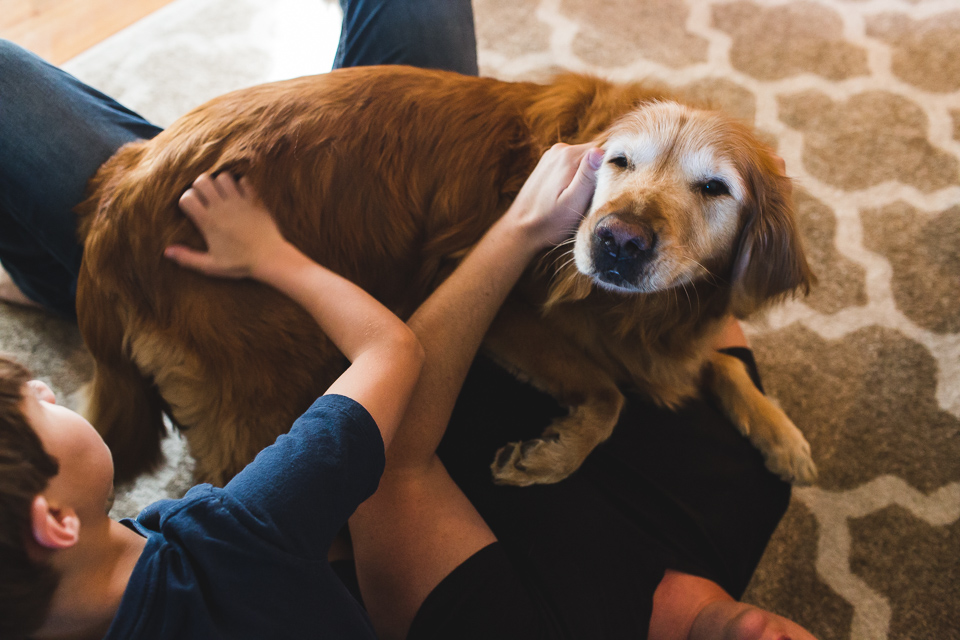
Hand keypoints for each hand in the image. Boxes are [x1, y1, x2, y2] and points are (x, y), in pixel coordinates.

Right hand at [165, 173, 288, 278]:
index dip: (185, 200)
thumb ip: (187, 258)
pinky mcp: (255, 200)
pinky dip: (240, 184)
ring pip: (223, 176)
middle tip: (205, 197)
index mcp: (208, 222)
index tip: (192, 209)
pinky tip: (239, 195)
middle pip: (202, 180)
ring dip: (219, 182)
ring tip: (222, 194)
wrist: (270, 258)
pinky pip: (244, 181)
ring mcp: (239, 202)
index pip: (187, 197)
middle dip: (199, 185)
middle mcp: (222, 208)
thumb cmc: (240, 264)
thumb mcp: (211, 265)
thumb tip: (166, 252)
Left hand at [503, 142, 603, 248]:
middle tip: (592, 197)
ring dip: (586, 176)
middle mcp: (560, 149)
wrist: (521, 228)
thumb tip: (600, 150)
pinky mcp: (548, 163)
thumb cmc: (549, 221)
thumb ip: (587, 176)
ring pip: (583, 159)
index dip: (610, 169)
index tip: (605, 188)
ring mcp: (552, 155)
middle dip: (598, 173)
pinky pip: (572, 164)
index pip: (604, 150)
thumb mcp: (573, 202)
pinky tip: (568, 194)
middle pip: (594, 154)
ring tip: (579, 197)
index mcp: (568, 155)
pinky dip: (576, 177)